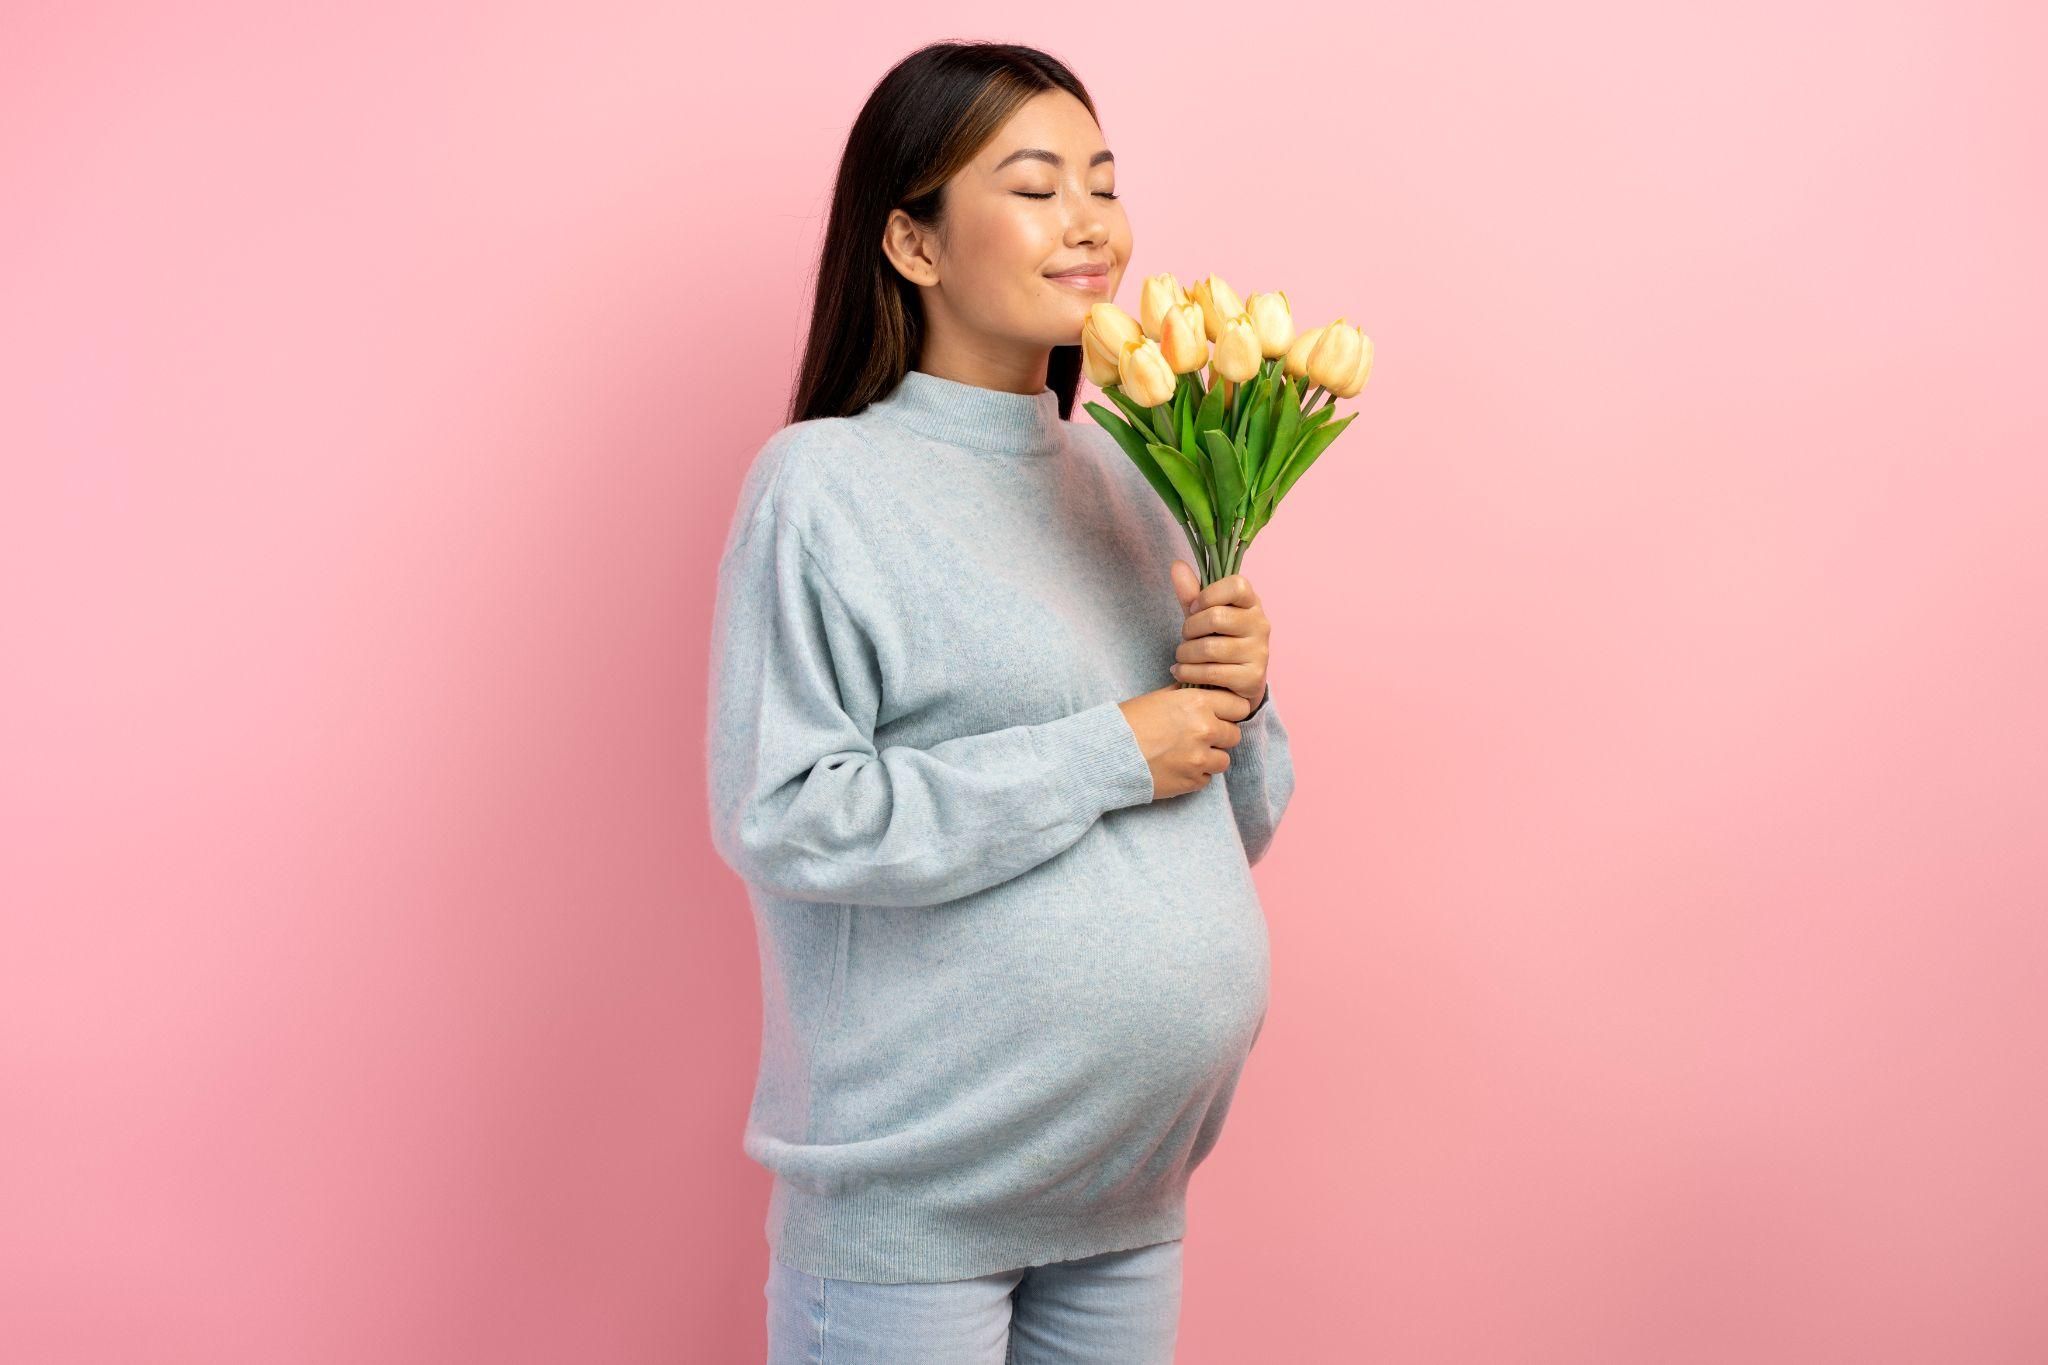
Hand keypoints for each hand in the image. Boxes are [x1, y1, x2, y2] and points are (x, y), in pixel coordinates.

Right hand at [1119, 682, 1255, 799]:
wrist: (1108, 754)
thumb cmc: (1129, 721)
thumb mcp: (1159, 697)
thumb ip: (1187, 695)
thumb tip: (1204, 692)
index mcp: (1198, 703)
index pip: (1239, 706)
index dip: (1230, 711)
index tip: (1222, 715)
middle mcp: (1205, 730)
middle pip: (1234, 734)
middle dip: (1220, 736)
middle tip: (1199, 736)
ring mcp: (1200, 758)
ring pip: (1224, 760)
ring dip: (1211, 758)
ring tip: (1188, 754)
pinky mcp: (1192, 782)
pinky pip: (1207, 779)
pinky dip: (1196, 775)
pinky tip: (1177, 767)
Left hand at [1168, 562, 1269, 712]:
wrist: (1235, 683)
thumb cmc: (1218, 640)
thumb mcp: (1204, 615)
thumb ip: (1191, 592)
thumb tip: (1176, 564)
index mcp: (1251, 602)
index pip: (1236, 585)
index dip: (1208, 595)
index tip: (1194, 608)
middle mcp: (1260, 624)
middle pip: (1216, 617)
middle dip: (1189, 629)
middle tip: (1184, 637)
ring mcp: (1260, 652)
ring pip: (1210, 648)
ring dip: (1185, 654)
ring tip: (1181, 656)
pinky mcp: (1253, 678)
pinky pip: (1211, 672)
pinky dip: (1187, 672)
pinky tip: (1181, 672)